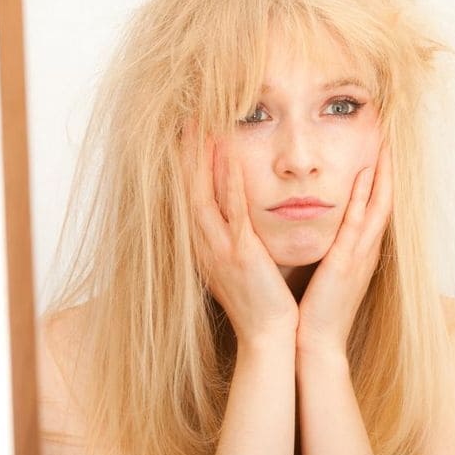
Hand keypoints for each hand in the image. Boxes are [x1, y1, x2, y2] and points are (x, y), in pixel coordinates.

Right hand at [182, 122, 298, 348]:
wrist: (268, 336)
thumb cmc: (260, 302)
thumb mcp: (240, 266)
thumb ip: (235, 240)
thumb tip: (236, 222)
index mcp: (205, 246)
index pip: (190, 196)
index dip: (186, 165)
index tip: (186, 135)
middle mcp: (205, 244)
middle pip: (188, 188)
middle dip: (187, 153)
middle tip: (186, 119)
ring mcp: (219, 248)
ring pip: (204, 193)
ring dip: (202, 157)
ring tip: (202, 125)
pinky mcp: (240, 253)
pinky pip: (232, 209)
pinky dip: (229, 180)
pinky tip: (229, 155)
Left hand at [296, 145, 392, 357]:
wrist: (315, 344)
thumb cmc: (317, 311)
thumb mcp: (329, 273)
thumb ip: (332, 249)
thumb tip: (326, 229)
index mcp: (362, 250)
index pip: (377, 204)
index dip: (382, 175)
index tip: (381, 146)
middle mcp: (368, 248)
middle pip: (386, 198)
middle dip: (389, 166)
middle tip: (391, 133)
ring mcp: (361, 255)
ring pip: (379, 204)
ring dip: (384, 172)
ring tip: (387, 142)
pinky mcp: (347, 263)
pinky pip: (359, 222)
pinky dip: (365, 197)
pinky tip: (365, 174)